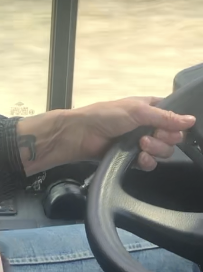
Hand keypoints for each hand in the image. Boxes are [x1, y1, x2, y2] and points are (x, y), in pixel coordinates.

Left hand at [69, 98, 195, 170]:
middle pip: (172, 136)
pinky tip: (140, 158)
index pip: (174, 116)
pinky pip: (150, 164)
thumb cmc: (106, 116)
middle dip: (164, 138)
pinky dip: (147, 162)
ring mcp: (141, 142)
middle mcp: (148, 124)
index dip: (175, 123)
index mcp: (150, 108)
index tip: (168, 127)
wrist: (81, 135)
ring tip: (140, 145)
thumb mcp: (137, 111)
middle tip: (149, 136)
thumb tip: (191, 120)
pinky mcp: (133, 158)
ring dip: (155, 150)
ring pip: (163, 151)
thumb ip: (165, 116)